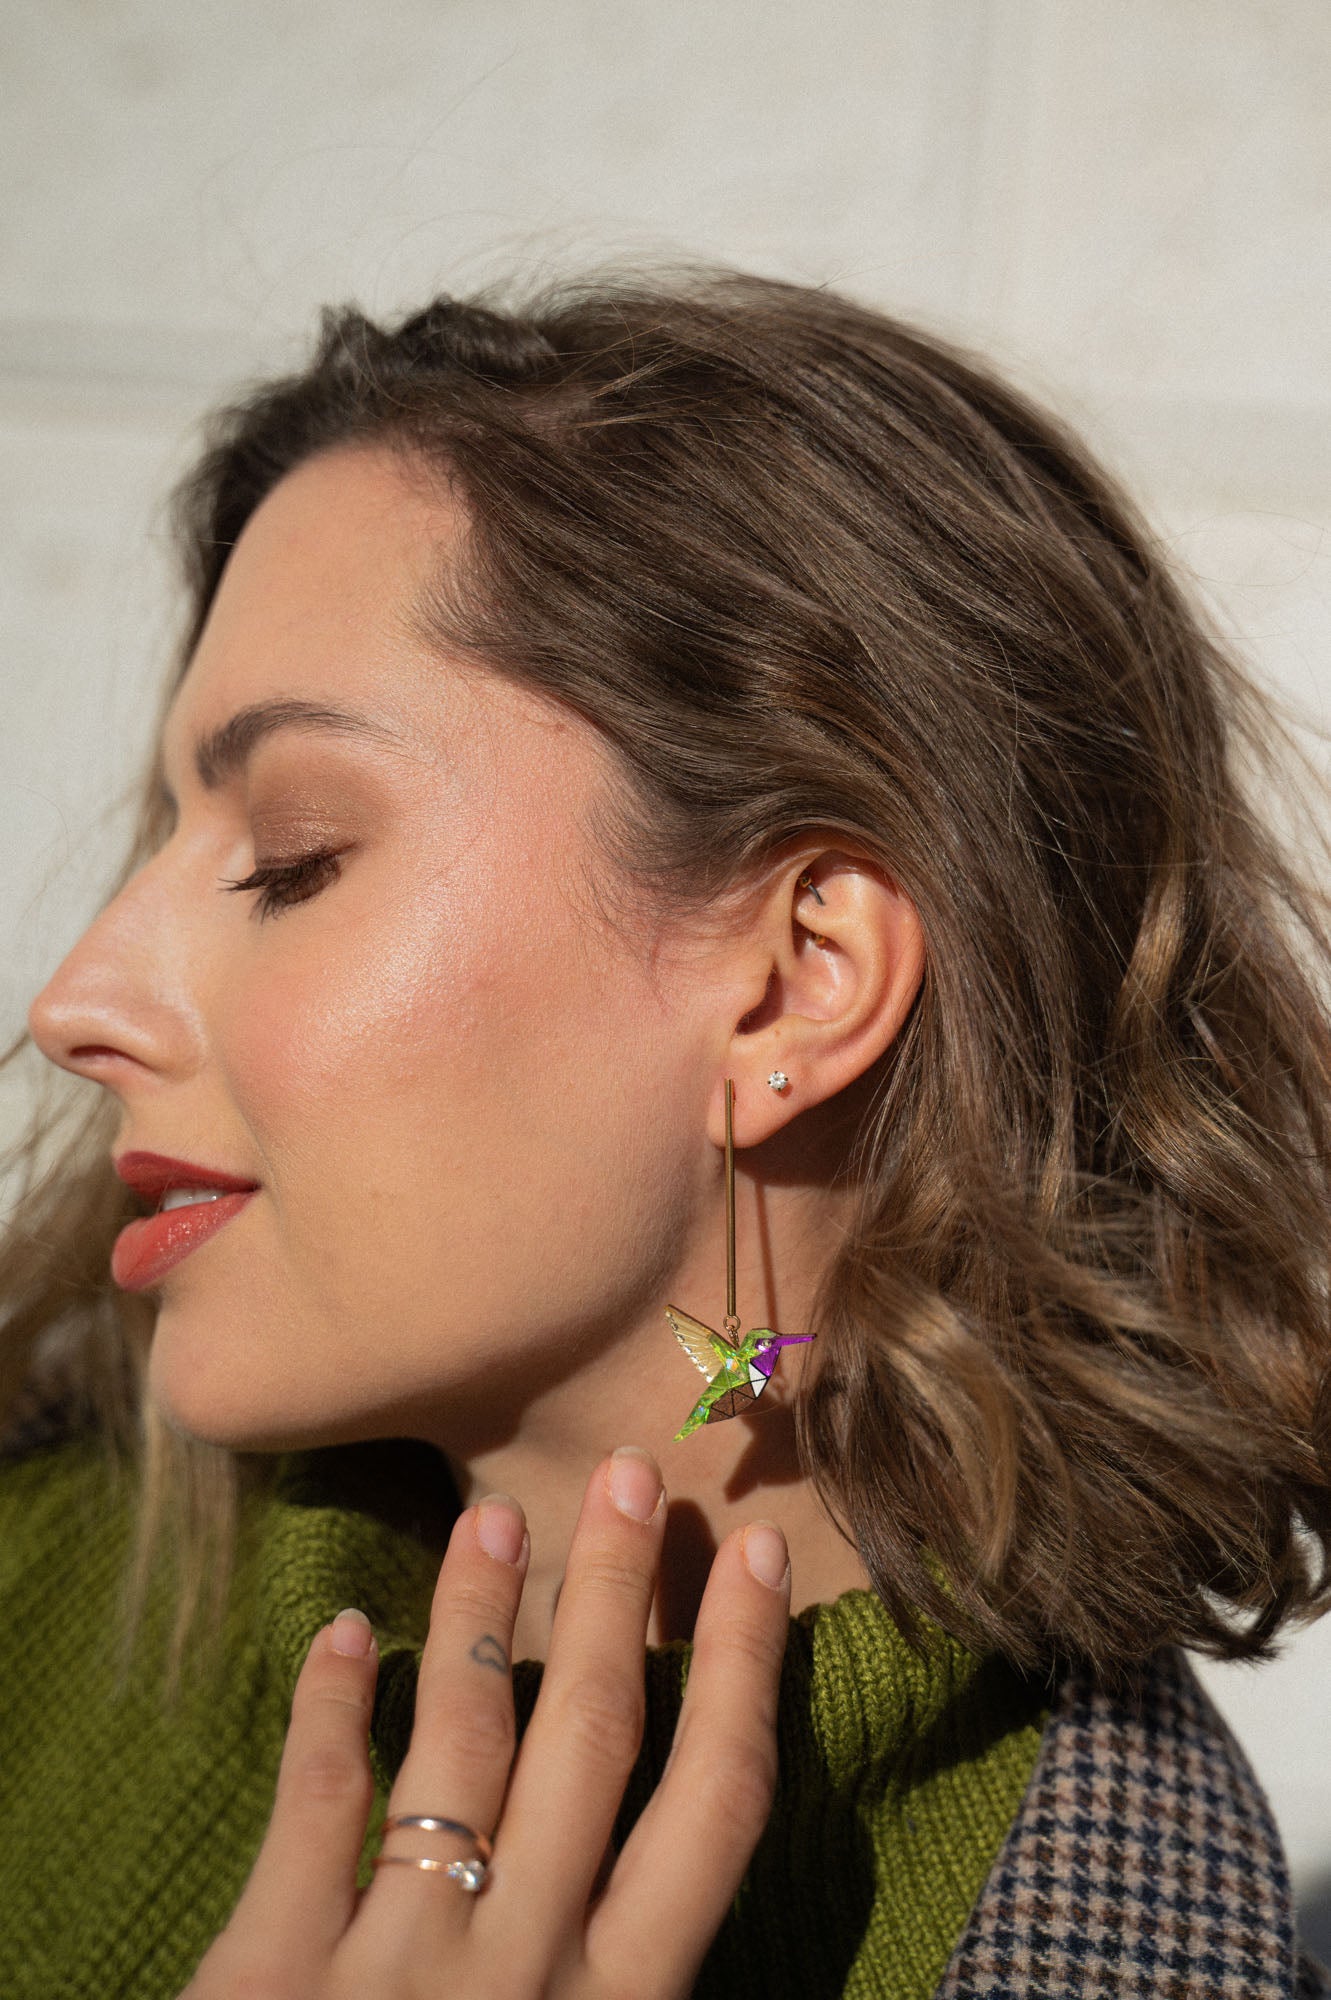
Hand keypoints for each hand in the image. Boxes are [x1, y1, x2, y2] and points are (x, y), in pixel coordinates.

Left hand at [180, 1445, 790, 1998]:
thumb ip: (641, 1991)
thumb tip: (703, 1871)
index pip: (711, 1805)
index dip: (743, 1669)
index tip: (754, 1556)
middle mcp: (527, 1968)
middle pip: (595, 1739)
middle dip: (620, 1596)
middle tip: (634, 1470)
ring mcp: (398, 1964)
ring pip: (461, 1746)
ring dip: (482, 1619)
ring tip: (495, 1516)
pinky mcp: (269, 1975)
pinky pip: (309, 1812)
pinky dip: (328, 1713)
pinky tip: (343, 1632)